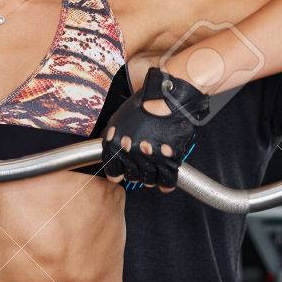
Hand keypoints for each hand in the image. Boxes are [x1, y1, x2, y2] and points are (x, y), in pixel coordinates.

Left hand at [102, 67, 207, 189]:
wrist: (168, 97)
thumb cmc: (144, 104)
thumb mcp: (118, 119)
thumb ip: (113, 137)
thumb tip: (112, 150)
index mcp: (115, 143)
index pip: (113, 170)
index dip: (118, 172)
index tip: (122, 173)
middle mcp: (130, 152)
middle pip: (132, 176)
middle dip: (136, 173)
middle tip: (141, 167)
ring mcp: (150, 156)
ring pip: (148, 180)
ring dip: (150, 178)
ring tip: (153, 171)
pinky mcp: (169, 158)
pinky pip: (166, 180)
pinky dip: (166, 184)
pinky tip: (165, 184)